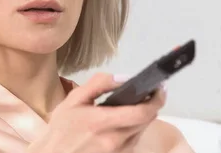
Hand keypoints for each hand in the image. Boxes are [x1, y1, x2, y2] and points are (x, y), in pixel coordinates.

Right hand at [27, 73, 166, 152]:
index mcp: (103, 122)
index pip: (143, 112)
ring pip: (142, 131)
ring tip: (130, 108)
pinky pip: (134, 142)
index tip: (159, 87)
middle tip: (148, 93)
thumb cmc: (62, 129)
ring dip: (141, 118)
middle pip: (147, 121)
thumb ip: (99, 84)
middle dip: (151, 105)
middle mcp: (115, 141)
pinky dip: (132, 130)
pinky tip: (120, 125)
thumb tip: (124, 77)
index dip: (156, 98)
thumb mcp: (74, 100)